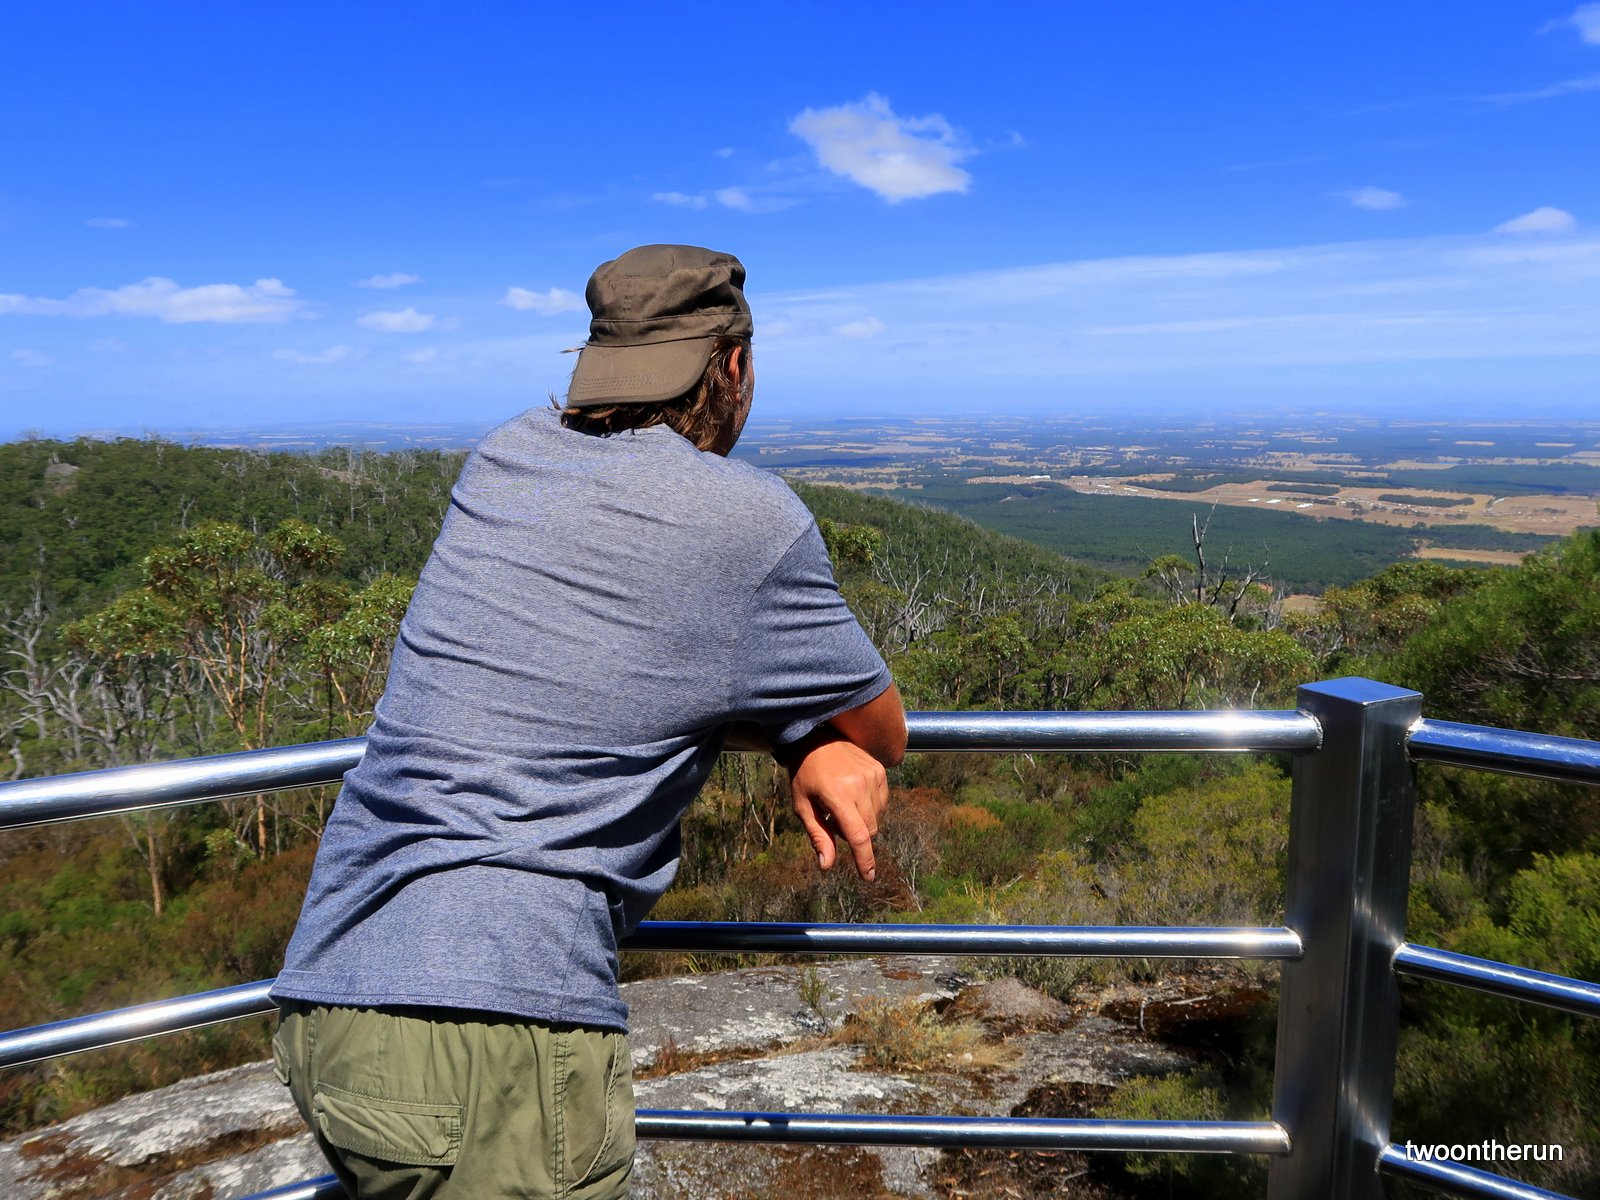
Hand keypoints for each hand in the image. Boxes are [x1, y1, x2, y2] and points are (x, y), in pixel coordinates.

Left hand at [785, 732, 889, 880]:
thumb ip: (818, 837)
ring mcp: (873, 775)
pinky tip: (853, 795)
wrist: (815, 738)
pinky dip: (871, 807)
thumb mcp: (803, 807)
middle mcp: (860, 785)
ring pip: (877, 817)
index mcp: (838, 796)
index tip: (868, 877)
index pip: (858, 836)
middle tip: (833, 820)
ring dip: (862, 821)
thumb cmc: (804, 775)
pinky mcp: (880, 770)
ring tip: (841, 804)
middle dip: (856, 836)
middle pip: (870, 830)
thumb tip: (827, 866)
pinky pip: (882, 801)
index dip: (865, 860)